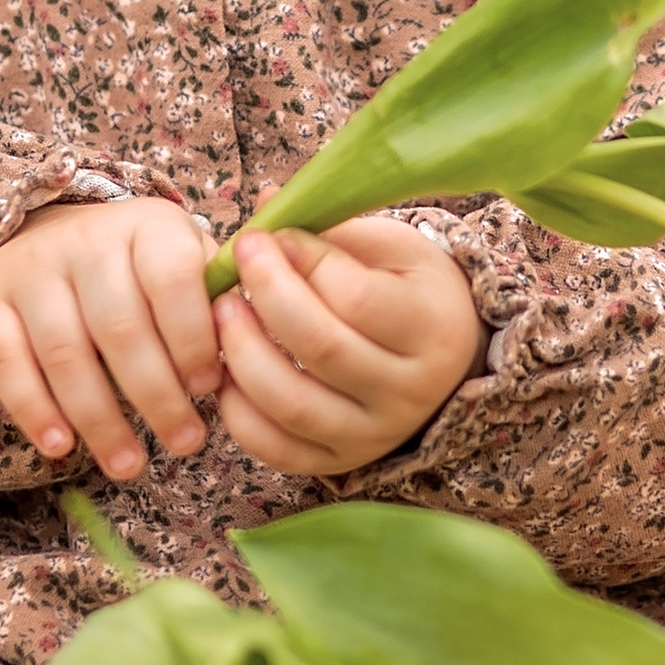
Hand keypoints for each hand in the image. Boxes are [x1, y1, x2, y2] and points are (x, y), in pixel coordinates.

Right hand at [0, 197, 221, 480]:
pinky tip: (60, 448)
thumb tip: (249, 359)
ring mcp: (32, 270)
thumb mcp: (184, 261)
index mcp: (148, 227)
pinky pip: (6, 362)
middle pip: (121, 328)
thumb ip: (215, 300)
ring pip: (66, 353)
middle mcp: (86, 240)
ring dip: (100, 419)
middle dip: (158, 397)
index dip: (193, 338)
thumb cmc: (138, 267)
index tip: (210, 389)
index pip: (173, 279)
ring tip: (129, 466)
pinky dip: (33, 410)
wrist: (45, 230)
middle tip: (185, 444)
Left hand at [214, 216, 485, 477]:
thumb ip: (330, 229)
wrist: (443, 359)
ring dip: (241, 354)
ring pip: (292, 403)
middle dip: (266, 298)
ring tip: (221, 312)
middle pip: (321, 348)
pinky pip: (277, 448)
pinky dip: (239, 411)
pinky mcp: (340, 461)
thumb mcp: (387, 248)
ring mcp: (375, 434)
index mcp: (431, 327)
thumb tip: (266, 203)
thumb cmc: (407, 289)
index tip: (267, 236)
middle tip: (235, 262)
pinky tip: (227, 370)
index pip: (356, 298)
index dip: (301, 263)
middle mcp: (410, 391)